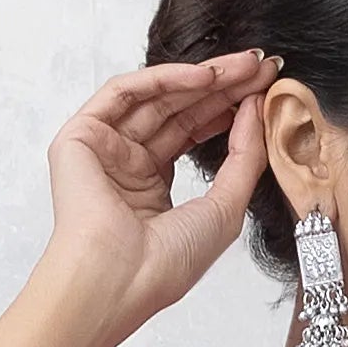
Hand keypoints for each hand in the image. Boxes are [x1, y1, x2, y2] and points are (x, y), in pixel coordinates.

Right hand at [0, 56, 273, 346]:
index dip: (231, 108)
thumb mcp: (225, 207)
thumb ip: (244, 156)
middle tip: (261, 65)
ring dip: (201, 77)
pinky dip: (164, 79)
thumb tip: (254, 107)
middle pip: (178, 110)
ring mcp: (103, 149)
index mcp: (153, 188)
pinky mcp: (80, 136)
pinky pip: (125, 93)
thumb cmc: (165, 264)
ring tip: (243, 66)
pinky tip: (204, 76)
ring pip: (156, 97)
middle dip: (222, 86)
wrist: (117, 281)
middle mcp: (126, 164)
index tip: (267, 88)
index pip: (194, 133)